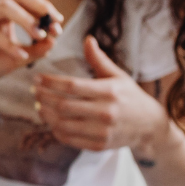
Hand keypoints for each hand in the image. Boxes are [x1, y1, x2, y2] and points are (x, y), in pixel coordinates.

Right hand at [0, 0, 62, 96]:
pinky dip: (9, 44)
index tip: (59, 24)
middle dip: (39, 9)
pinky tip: (21, 55)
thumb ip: (36, 48)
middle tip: (53, 27)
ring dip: (26, 20)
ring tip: (40, 37)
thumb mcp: (18, 56)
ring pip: (4, 6)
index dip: (44, 7)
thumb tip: (55, 39)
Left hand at [32, 36, 171, 152]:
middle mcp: (106, 112)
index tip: (37, 78)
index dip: (50, 82)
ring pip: (63, 125)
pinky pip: (69, 139)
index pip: (72, 86)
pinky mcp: (99, 145)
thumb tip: (87, 40)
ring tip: (39, 106)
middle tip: (35, 92)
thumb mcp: (118, 76)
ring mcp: (102, 131)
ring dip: (46, 115)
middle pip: (64, 106)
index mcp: (109, 91)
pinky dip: (56, 130)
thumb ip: (99, 60)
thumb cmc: (130, 96)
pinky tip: (51, 122)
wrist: (150, 125)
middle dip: (44, 98)